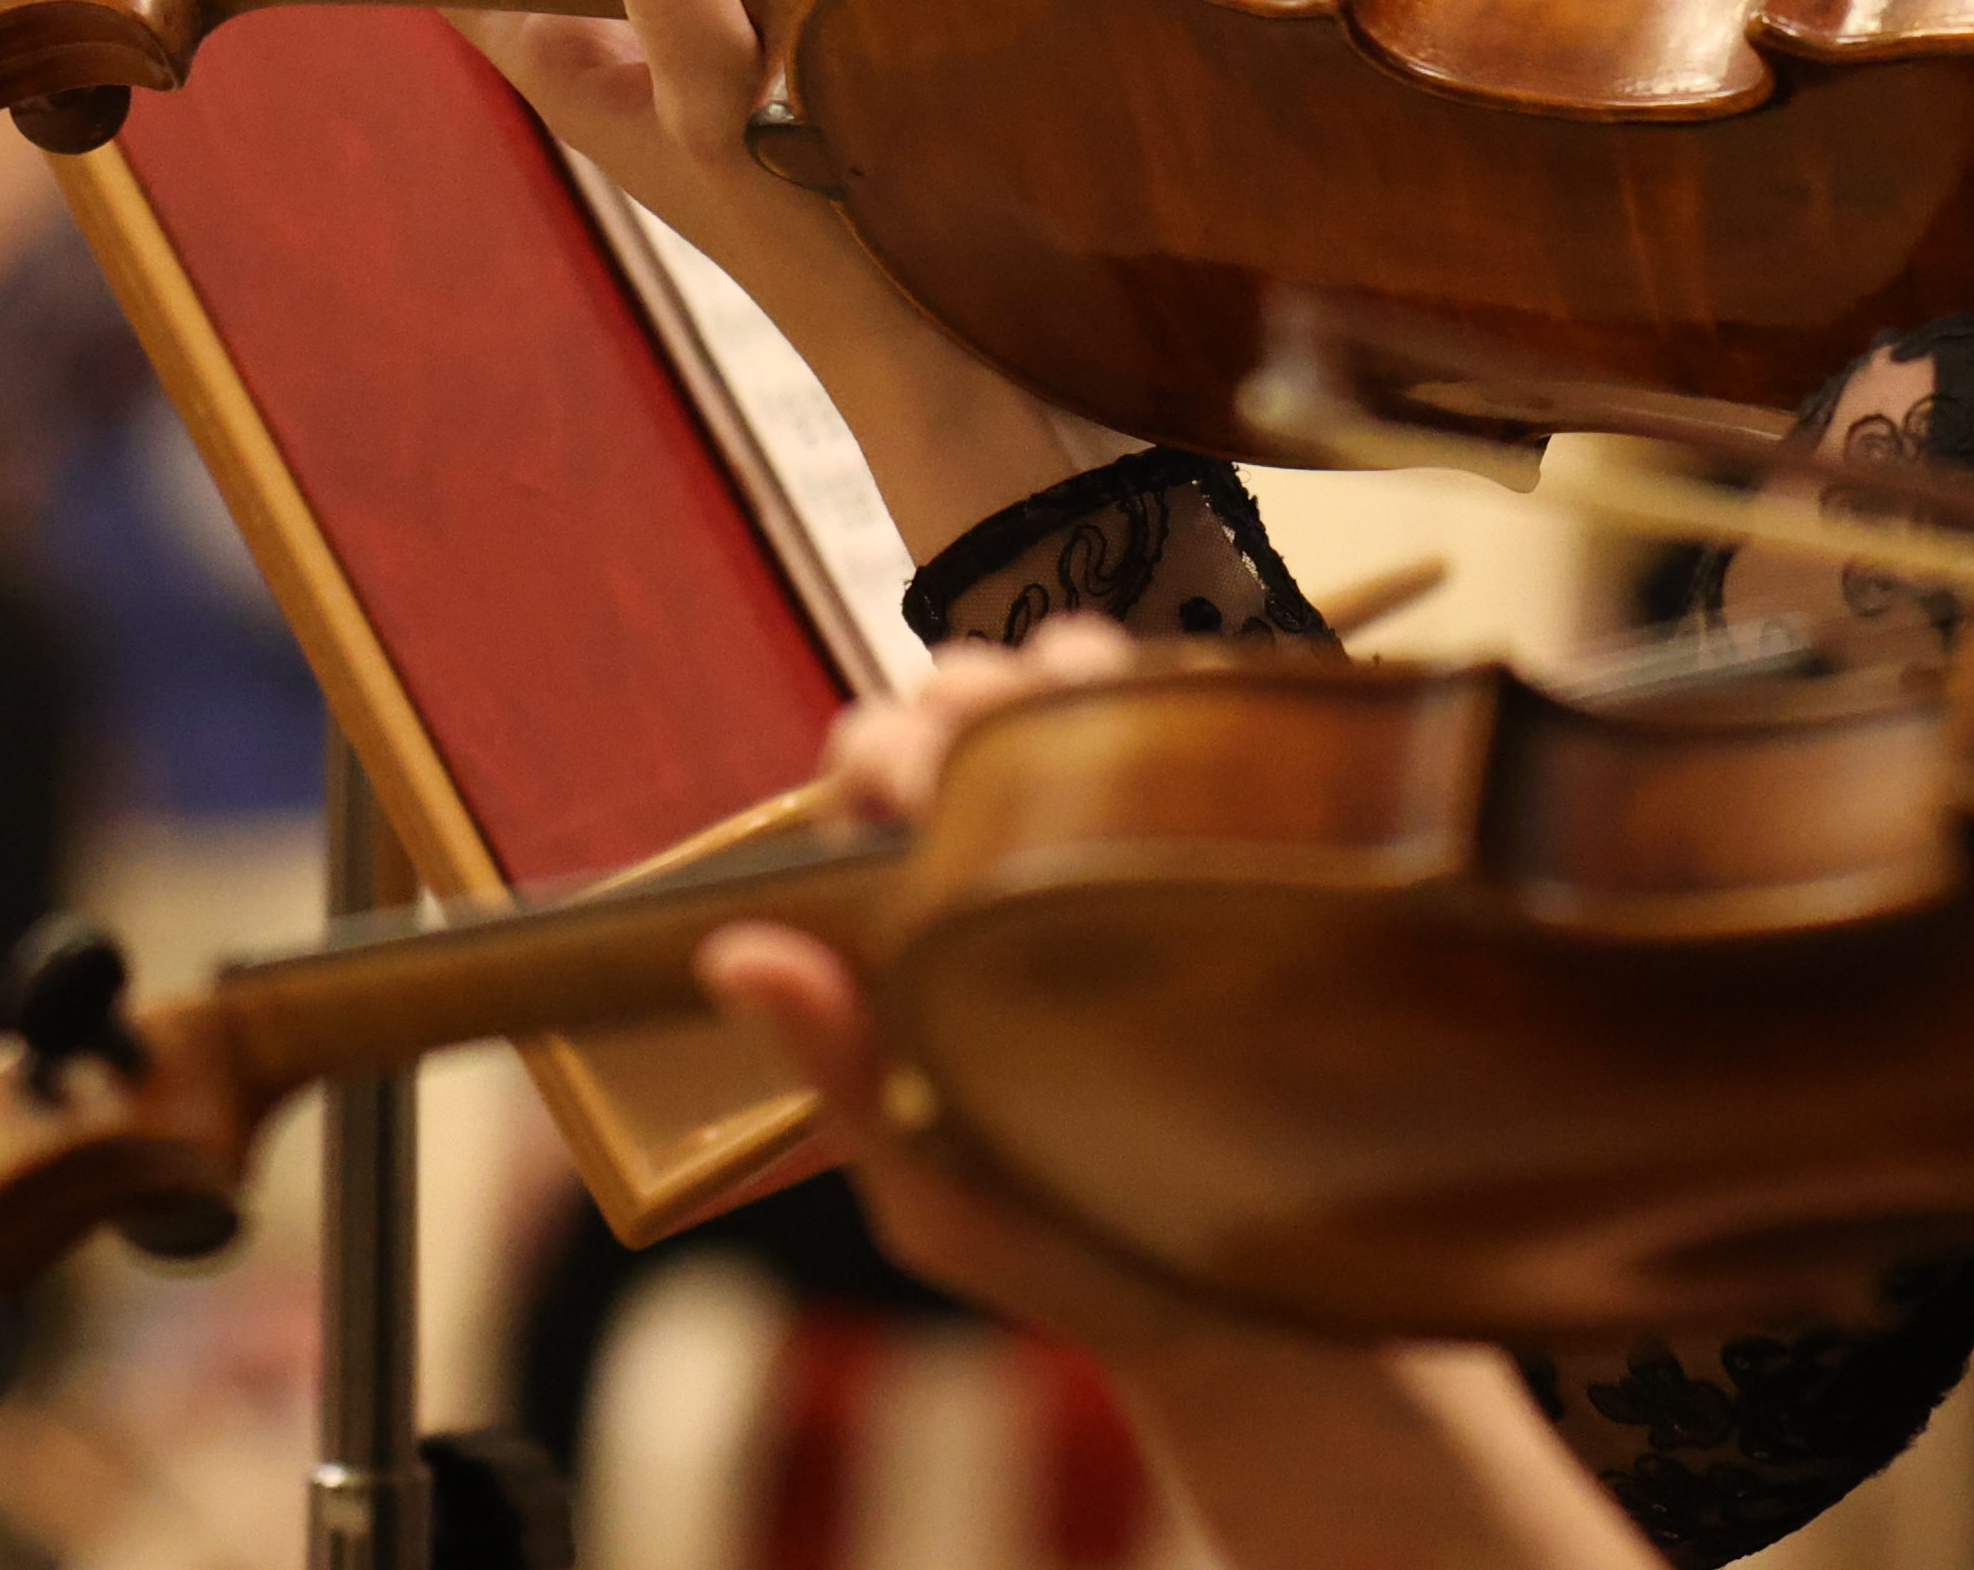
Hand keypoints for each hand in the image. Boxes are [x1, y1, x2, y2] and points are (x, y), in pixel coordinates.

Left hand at [699, 621, 1247, 1352]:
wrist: (1240, 1304)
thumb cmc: (1060, 1252)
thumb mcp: (930, 1182)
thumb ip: (832, 1073)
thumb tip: (733, 951)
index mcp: (926, 925)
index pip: (874, 775)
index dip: (876, 748)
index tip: (898, 788)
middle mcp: (1019, 863)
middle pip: (970, 705)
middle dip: (961, 694)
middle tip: (973, 758)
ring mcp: (1128, 842)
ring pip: (1076, 682)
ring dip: (1062, 669)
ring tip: (1077, 710)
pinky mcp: (1234, 840)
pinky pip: (1193, 721)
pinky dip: (1169, 689)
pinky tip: (1170, 728)